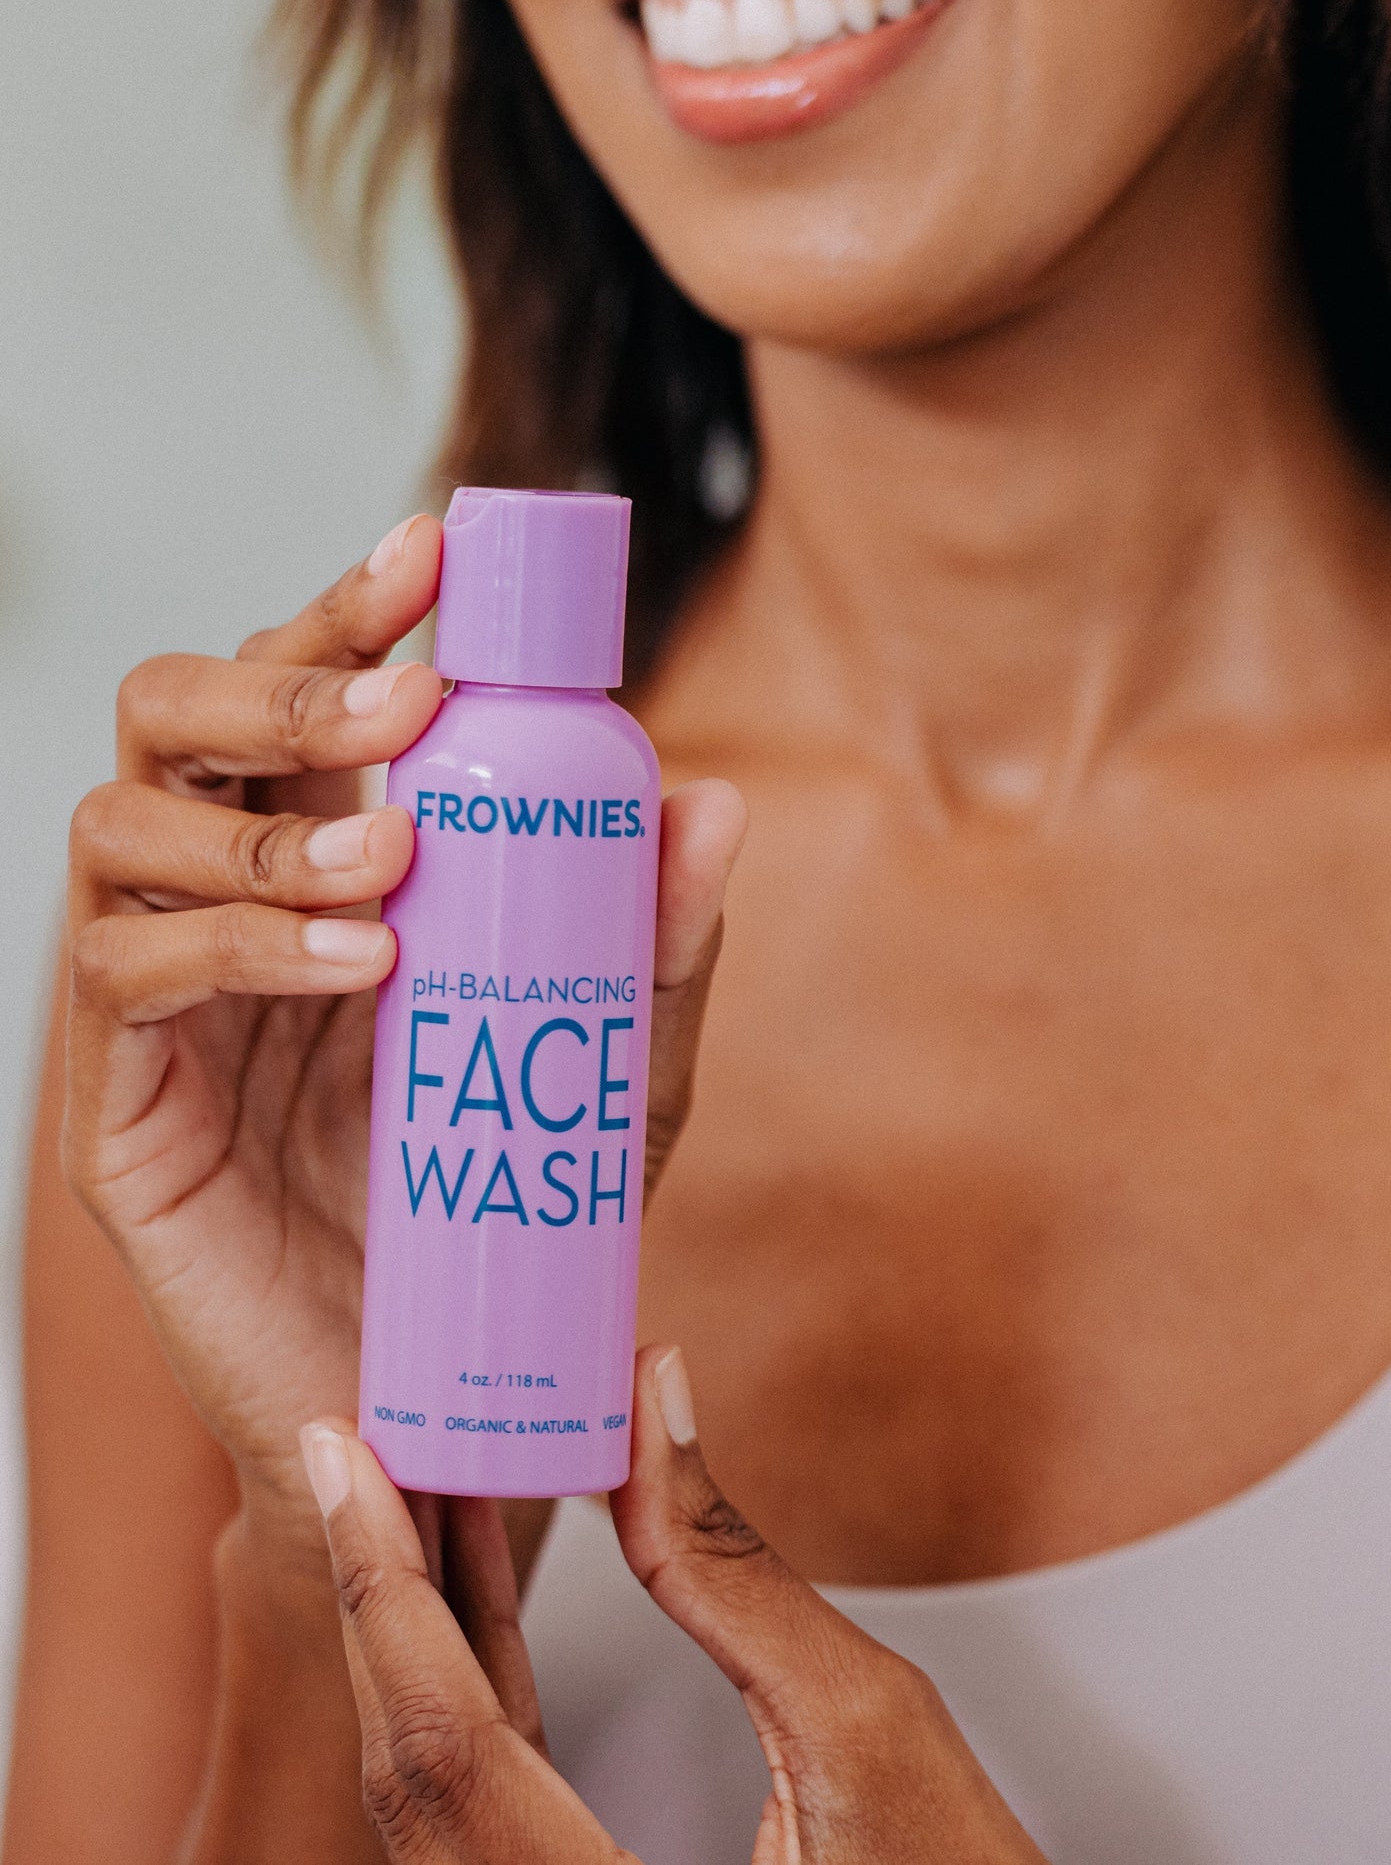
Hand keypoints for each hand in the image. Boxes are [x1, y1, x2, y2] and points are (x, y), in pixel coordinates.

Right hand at [63, 517, 745, 1567]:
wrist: (433, 1395)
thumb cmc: (510, 1206)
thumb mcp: (616, 1070)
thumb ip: (659, 944)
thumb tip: (712, 800)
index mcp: (332, 862)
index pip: (310, 695)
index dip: (354, 609)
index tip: (438, 551)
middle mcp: (230, 903)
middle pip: (182, 715)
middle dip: (284, 674)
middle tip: (408, 696)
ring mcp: (164, 1001)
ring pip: (120, 826)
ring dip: (263, 821)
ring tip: (393, 865)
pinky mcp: (124, 1107)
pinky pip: (124, 978)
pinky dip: (237, 942)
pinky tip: (354, 960)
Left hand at [306, 1345, 1049, 1864]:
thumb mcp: (871, 1726)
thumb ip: (738, 1573)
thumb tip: (657, 1409)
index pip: (444, 1743)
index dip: (383, 1582)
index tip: (347, 1454)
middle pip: (417, 1764)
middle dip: (385, 1588)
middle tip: (366, 1444)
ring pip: (439, 1787)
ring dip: (426, 1627)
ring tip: (420, 1486)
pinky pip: (487, 1802)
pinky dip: (477, 1684)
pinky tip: (476, 1593)